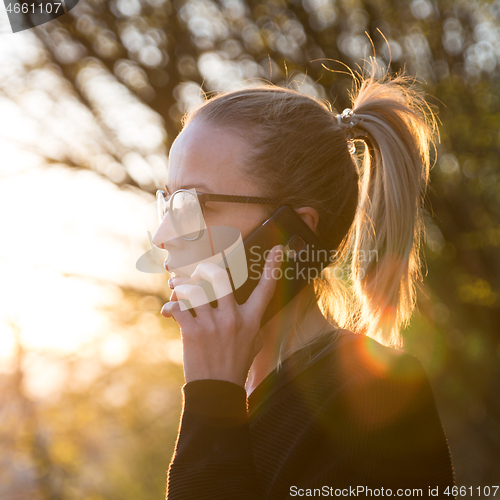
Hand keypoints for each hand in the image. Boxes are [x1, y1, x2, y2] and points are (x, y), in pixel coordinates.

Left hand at [160, 245, 282, 386]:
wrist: (217, 391)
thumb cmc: (236, 365)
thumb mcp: (254, 344)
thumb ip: (253, 325)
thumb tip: (252, 313)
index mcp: (251, 320)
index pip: (266, 289)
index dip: (273, 267)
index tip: (277, 249)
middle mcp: (233, 318)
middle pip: (219, 277)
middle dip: (204, 268)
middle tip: (198, 269)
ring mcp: (212, 324)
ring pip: (193, 289)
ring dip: (181, 285)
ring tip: (177, 287)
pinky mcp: (192, 332)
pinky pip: (177, 307)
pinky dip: (170, 306)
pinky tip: (170, 312)